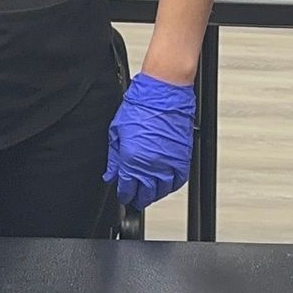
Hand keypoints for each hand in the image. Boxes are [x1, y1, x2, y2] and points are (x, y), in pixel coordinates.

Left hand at [104, 72, 196, 212]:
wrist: (164, 93)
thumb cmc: (141, 106)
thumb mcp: (117, 131)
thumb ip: (114, 157)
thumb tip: (111, 173)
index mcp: (132, 160)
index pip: (127, 188)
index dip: (124, 195)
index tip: (124, 195)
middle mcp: (151, 165)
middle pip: (145, 194)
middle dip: (139, 198)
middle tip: (136, 198)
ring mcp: (168, 163)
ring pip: (162, 191)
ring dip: (155, 194)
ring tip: (150, 192)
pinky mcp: (182, 158)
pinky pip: (178, 181)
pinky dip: (172, 186)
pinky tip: (166, 184)